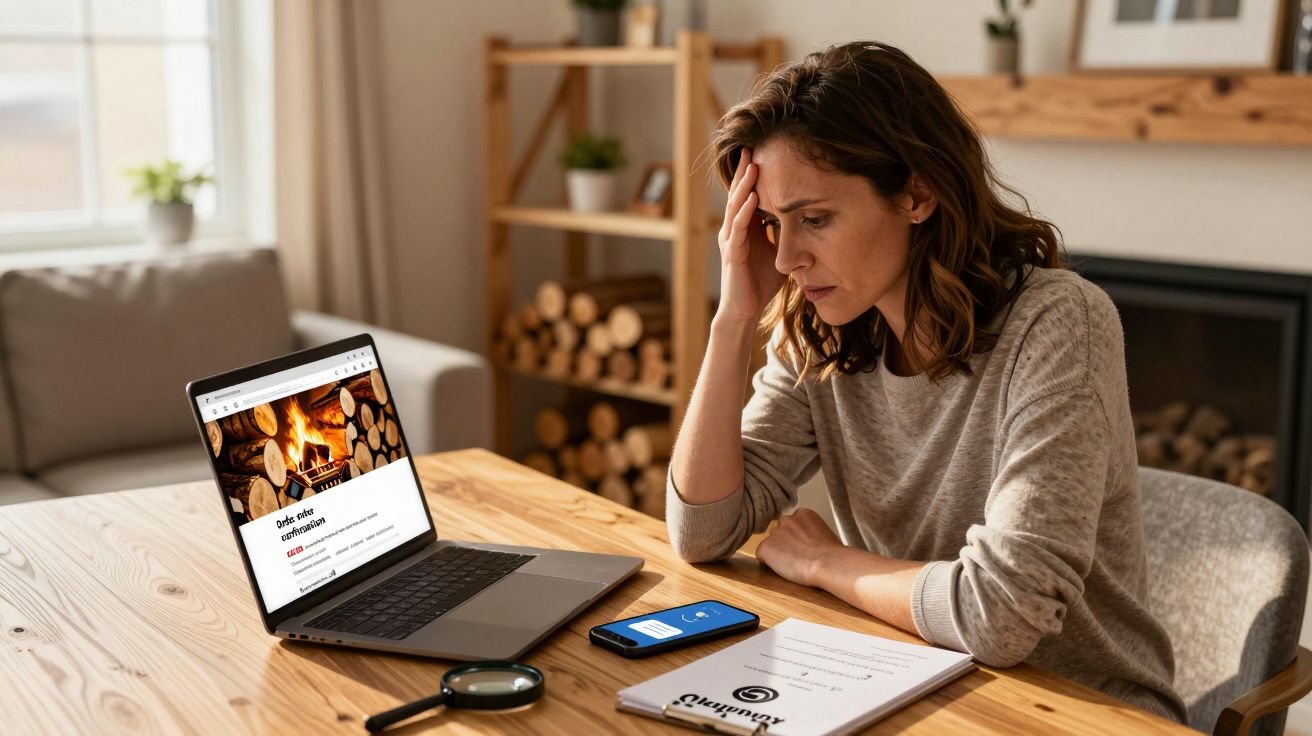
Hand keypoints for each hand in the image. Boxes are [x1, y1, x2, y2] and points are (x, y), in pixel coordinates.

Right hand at [717, 148, 785, 325]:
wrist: (745, 311)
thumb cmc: (760, 283)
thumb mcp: (776, 251)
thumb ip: (783, 233)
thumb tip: (804, 218)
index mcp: (744, 228)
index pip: (748, 194)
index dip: (754, 174)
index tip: (764, 152)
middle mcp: (733, 230)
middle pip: (738, 193)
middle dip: (745, 170)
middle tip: (753, 146)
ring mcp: (731, 240)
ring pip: (736, 206)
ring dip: (744, 185)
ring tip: (753, 164)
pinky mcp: (732, 253)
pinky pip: (738, 228)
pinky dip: (745, 211)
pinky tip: (752, 197)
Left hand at [755, 508, 843, 586]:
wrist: (827, 563)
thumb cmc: (833, 554)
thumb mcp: (825, 535)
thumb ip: (812, 533)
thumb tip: (812, 544)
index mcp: (803, 514)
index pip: (792, 525)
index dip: (797, 538)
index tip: (804, 548)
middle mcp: (786, 519)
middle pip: (780, 532)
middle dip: (785, 543)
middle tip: (798, 557)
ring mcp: (774, 533)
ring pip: (771, 544)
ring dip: (777, 553)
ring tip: (793, 565)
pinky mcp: (765, 547)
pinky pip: (762, 556)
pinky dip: (769, 564)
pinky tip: (784, 569)